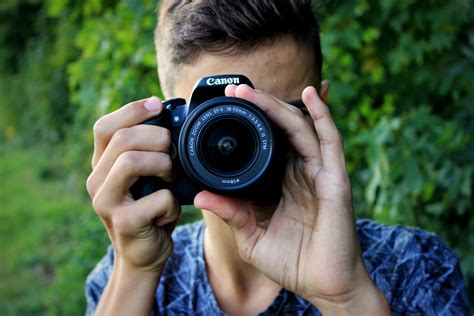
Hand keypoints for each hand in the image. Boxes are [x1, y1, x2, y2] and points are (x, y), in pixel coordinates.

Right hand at [86, 97, 180, 272]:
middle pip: (122, 139)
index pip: (104, 127)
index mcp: (102, 165)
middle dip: (157, 138)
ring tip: (170, 177)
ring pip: (131, 161)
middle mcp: (96, 181)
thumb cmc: (150, 210)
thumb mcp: (146, 177)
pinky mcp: (124, 222)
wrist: (143, 254)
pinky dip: (171, 202)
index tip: (158, 104)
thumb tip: (170, 117)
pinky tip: (168, 212)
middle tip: (172, 152)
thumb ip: (148, 151)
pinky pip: (157, 198)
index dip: (132, 110)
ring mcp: (105, 202)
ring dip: (162, 164)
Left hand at [194, 85, 388, 312]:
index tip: (225, 108)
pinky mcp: (336, 179)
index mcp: (282, 182)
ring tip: (250, 91)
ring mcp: (319, 173)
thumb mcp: (251, 237)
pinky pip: (331, 140)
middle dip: (259, 106)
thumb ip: (231, 214)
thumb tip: (202, 196)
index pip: (267, 142)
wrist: (324, 286)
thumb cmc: (292, 262)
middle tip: (234, 90)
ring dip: (277, 106)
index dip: (250, 122)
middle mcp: (301, 172)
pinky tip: (311, 95)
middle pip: (281, 127)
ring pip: (300, 127)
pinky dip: (323, 115)